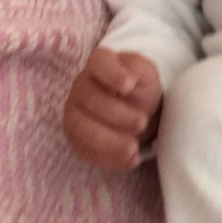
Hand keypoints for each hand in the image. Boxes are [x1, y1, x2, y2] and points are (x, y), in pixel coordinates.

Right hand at [64, 47, 161, 170]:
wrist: (139, 109)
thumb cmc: (141, 86)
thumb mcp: (147, 72)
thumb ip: (138, 68)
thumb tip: (128, 79)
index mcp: (99, 63)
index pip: (98, 62)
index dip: (111, 74)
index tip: (129, 86)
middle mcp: (81, 85)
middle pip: (90, 100)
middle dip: (116, 114)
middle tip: (141, 123)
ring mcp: (74, 112)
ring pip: (81, 128)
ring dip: (108, 141)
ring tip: (133, 149)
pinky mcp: (76, 138)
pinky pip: (84, 150)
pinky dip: (107, 159)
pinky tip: (130, 160)